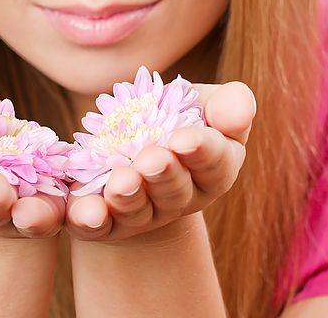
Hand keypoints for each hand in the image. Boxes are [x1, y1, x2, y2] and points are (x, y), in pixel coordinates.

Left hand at [65, 81, 254, 241]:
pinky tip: (85, 211)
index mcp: (212, 169)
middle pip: (176, 192)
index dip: (203, 152)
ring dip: (129, 197)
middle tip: (152, 158)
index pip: (216, 164)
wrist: (134, 145)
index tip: (185, 138)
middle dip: (164, 175)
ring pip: (138, 211)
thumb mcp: (205, 102)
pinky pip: (98, 225)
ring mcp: (142, 213)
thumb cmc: (177, 115)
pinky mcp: (104, 220)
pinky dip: (90, 219)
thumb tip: (241, 110)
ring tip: (121, 180)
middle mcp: (180, 198)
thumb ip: (229, 105)